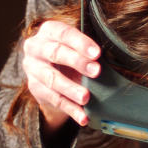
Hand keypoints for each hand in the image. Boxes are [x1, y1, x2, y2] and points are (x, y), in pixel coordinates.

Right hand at [22, 20, 100, 136]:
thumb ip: (88, 50)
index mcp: (48, 31)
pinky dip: (70, 109)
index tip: (97, 53)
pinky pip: (54, 100)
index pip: (63, 33)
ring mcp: (33, 69)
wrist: (48, 74)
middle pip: (55, 53)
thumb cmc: (69, 54)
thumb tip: (115, 58)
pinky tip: (83, 117)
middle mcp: (35, 47)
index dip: (80, 43)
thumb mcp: (76, 47)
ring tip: (86, 98)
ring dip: (71, 89)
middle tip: (97, 72)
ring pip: (52, 79)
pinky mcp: (35, 89)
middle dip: (77, 62)